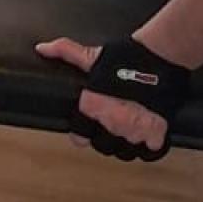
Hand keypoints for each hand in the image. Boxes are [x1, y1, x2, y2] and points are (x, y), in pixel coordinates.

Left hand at [37, 38, 168, 153]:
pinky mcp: (156, 134)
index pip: (79, 137)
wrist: (160, 58)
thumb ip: (66, 52)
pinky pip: (149, 152)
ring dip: (126, 145)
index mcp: (92, 107)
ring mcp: (134, 132)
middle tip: (111, 127)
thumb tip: (42, 48)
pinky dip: (148, 148)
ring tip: (129, 131)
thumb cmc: (127, 57)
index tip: (87, 128)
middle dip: (105, 139)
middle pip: (103, 146)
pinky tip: (148, 138)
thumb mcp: (92, 55)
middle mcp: (110, 124)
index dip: (82, 134)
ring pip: (125, 152)